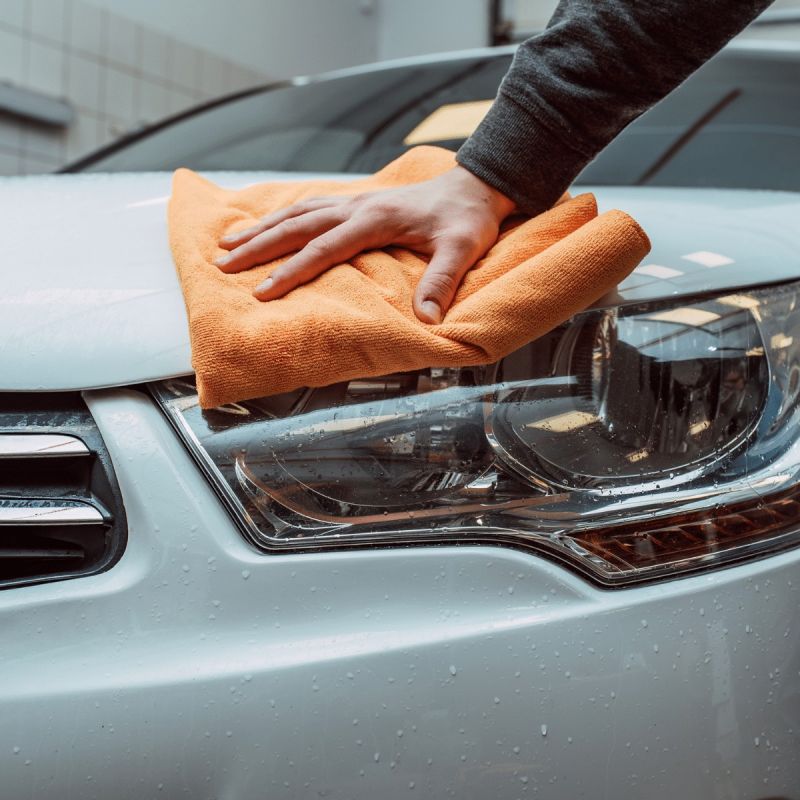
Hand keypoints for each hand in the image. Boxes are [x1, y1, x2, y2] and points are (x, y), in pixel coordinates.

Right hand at [215, 165, 515, 323]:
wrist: (476, 186)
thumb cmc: (468, 219)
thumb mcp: (462, 250)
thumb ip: (441, 282)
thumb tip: (425, 319)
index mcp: (376, 219)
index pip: (324, 247)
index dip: (292, 270)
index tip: (263, 291)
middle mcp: (358, 206)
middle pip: (297, 225)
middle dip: (257, 246)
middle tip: (222, 264)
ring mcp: (355, 201)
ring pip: (297, 212)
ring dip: (261, 227)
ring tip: (227, 243)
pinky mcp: (357, 202)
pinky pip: (309, 206)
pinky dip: (282, 216)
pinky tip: (267, 225)